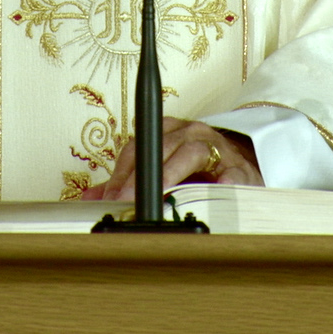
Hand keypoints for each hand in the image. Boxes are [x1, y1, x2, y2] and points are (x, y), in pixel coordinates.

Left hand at [84, 117, 261, 200]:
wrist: (241, 165)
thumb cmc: (197, 169)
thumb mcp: (162, 170)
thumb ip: (127, 183)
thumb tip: (92, 199)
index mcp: (168, 131)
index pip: (139, 147)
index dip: (123, 173)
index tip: (112, 197)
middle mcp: (190, 133)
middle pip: (161, 149)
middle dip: (142, 178)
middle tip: (128, 202)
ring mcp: (216, 147)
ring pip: (191, 154)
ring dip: (172, 176)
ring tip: (158, 197)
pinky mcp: (239, 167)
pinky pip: (231, 172)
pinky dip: (223, 181)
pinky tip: (213, 191)